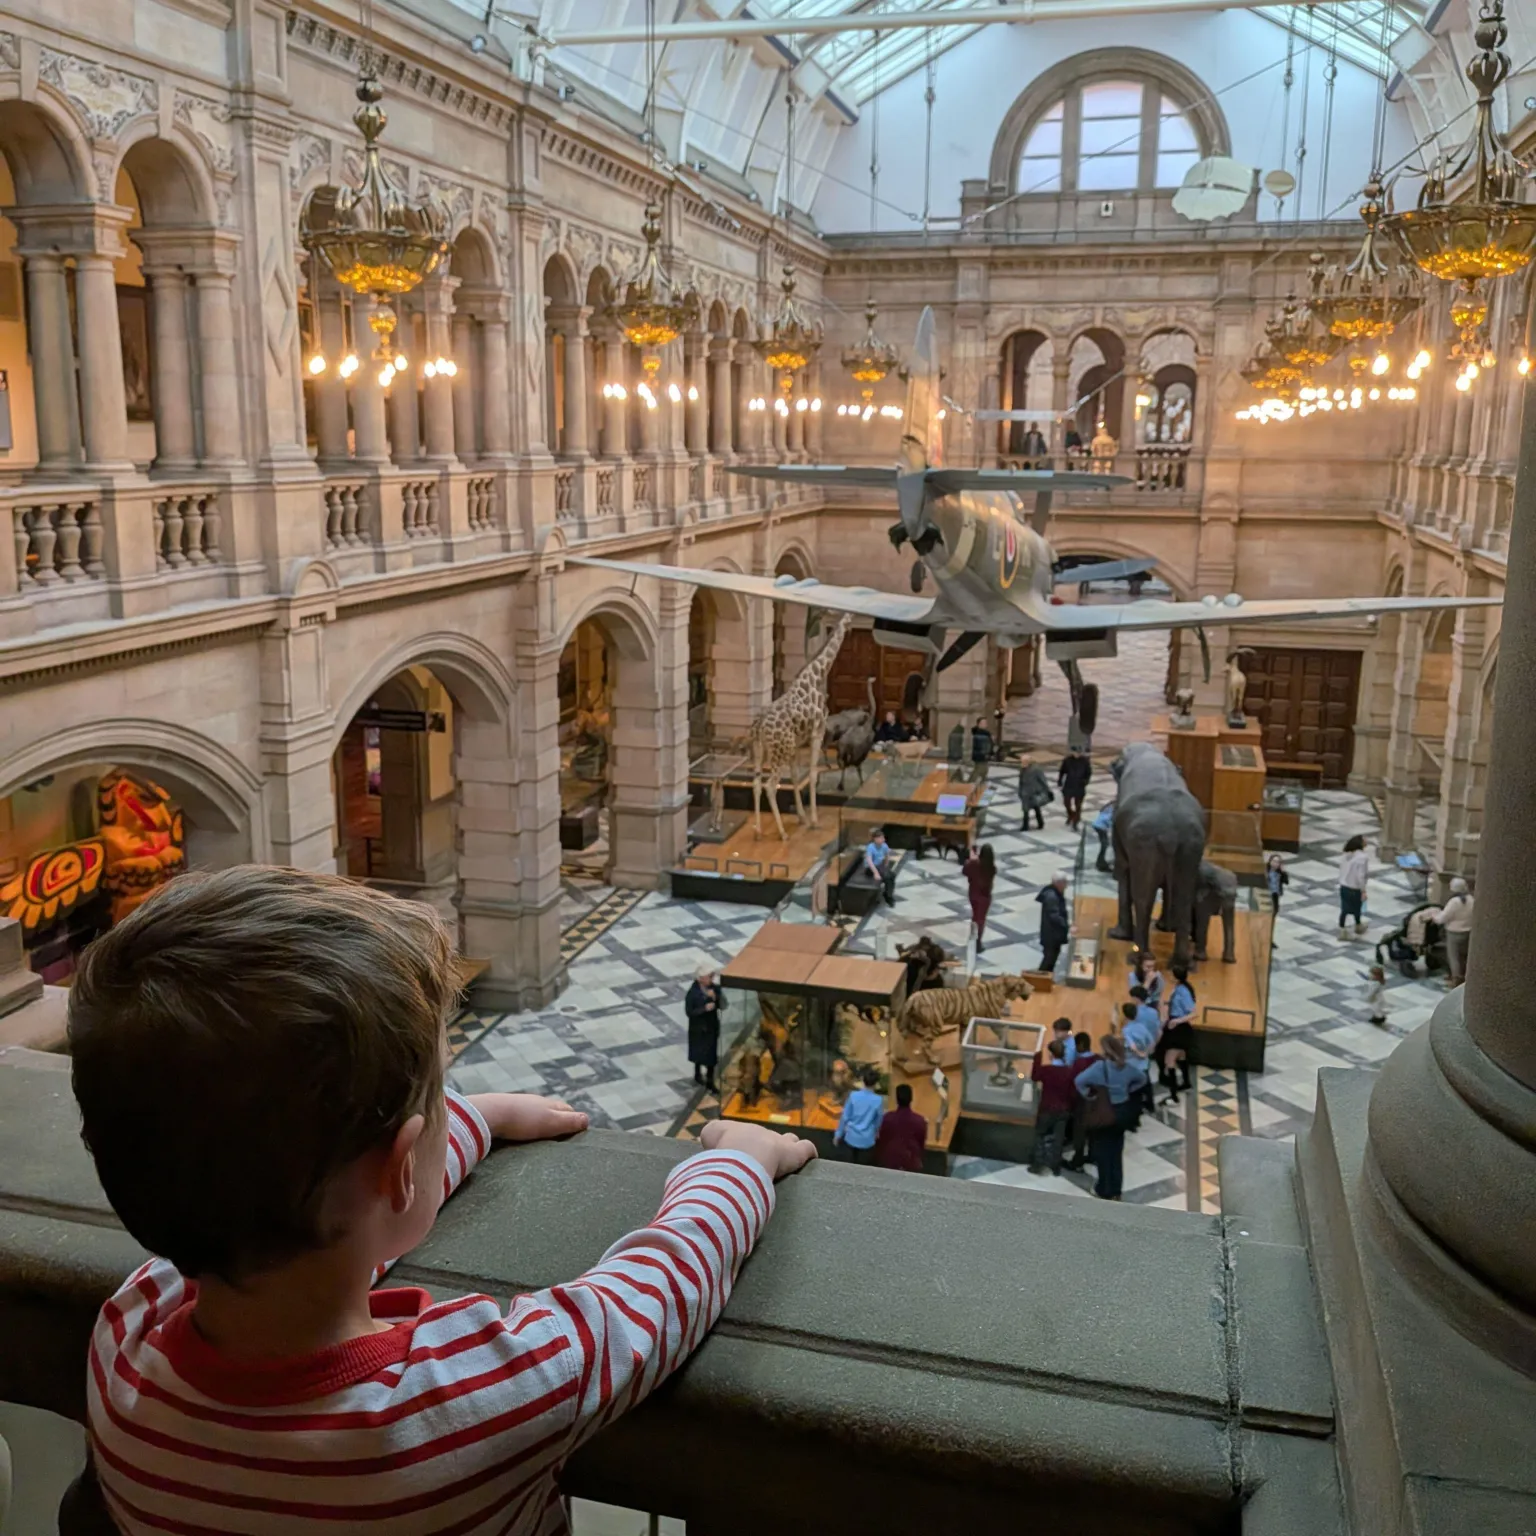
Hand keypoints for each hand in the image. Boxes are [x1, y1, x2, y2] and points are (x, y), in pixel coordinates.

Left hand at [470, 1093, 588, 1142]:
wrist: (490, 1113)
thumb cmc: (523, 1120)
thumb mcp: (551, 1123)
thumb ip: (569, 1122)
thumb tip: (587, 1120)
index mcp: (550, 1104)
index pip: (569, 1110)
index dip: (574, 1121)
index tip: (576, 1135)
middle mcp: (537, 1102)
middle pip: (553, 1111)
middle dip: (558, 1122)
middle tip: (560, 1139)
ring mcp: (520, 1105)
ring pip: (536, 1114)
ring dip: (540, 1124)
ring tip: (540, 1139)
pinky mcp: (506, 1112)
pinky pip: (521, 1119)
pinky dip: (525, 1126)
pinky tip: (521, 1134)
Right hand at [699, 1120, 817, 1180]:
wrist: (742, 1152)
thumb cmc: (724, 1147)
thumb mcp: (711, 1135)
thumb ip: (712, 1136)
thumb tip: (709, 1140)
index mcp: (745, 1133)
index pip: (750, 1136)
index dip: (750, 1145)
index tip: (747, 1154)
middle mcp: (764, 1134)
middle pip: (771, 1137)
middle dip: (770, 1147)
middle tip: (766, 1160)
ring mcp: (782, 1143)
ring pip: (791, 1140)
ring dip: (790, 1148)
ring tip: (788, 1160)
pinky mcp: (796, 1154)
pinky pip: (807, 1149)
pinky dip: (809, 1153)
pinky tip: (811, 1159)